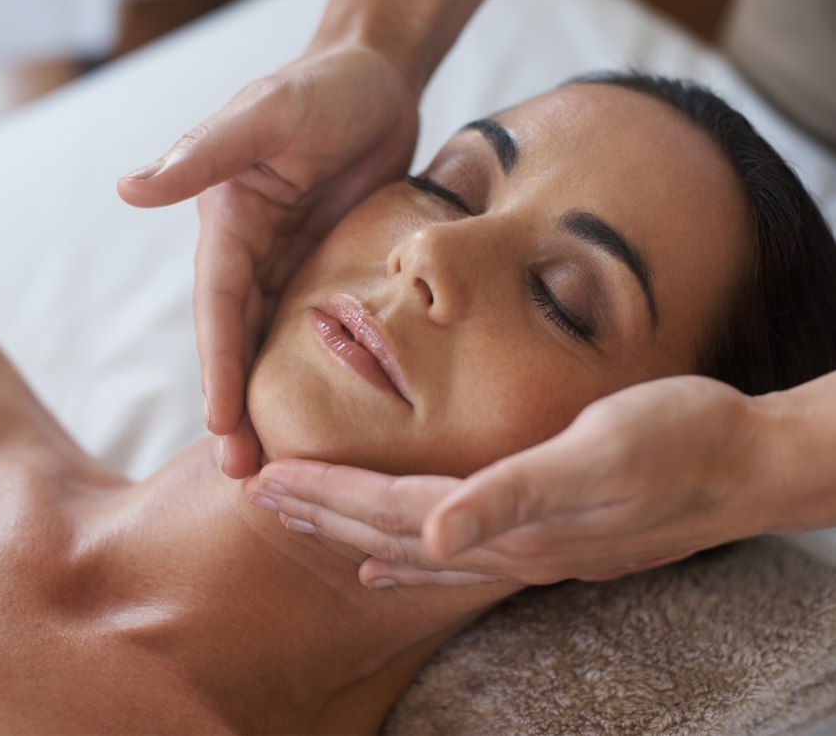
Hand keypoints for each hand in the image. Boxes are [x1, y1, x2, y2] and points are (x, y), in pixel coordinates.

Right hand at [118, 44, 419, 474]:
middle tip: (247, 478)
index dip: (219, 368)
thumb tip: (130, 187)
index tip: (223, 427)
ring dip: (272, 404)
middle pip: (239, 342)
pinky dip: (311, 374)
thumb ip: (207, 153)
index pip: (218, 308)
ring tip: (280, 465)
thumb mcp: (267, 114)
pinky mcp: (326, 270)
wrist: (375, 81)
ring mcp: (289, 264)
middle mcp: (250, 253)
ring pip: (273, 346)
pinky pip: (315, 329)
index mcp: (228, 225)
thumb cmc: (321, 88)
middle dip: (239, 408)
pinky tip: (322, 415)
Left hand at [246, 376, 773, 584]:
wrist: (744, 462)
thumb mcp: (598, 453)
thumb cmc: (677, 442)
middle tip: (260, 500)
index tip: (268, 481)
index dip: (328, 495)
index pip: (392, 510)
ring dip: (354, 532)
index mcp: (508, 521)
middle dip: (322, 516)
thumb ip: (512, 496)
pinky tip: (389, 561)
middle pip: (391, 533)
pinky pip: (455, 554)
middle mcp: (509, 545)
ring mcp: (528, 547)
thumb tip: (430, 538)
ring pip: (415, 545)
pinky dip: (409, 555)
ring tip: (305, 525)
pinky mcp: (547, 535)